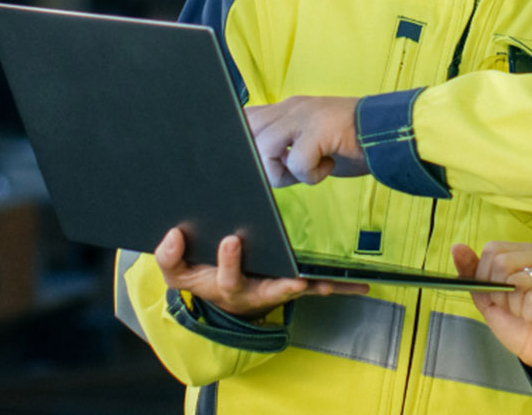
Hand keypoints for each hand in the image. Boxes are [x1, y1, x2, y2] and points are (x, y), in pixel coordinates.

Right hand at [153, 227, 367, 318]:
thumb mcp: (177, 271)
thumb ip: (169, 256)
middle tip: (294, 279)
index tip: (232, 239)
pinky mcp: (292, 287)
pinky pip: (316, 287)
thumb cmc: (200, 277)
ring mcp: (275, 291)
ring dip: (318, 288)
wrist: (218, 296)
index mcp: (225, 285)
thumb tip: (173, 235)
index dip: (229, 261)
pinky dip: (337, 286)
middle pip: (269, 290)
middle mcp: (254, 292)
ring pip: (299, 290)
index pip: (226, 276)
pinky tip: (362, 285)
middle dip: (281, 285)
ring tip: (339, 284)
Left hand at [245, 96, 367, 186]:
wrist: (392, 132)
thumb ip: (286, 145)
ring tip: (309, 169)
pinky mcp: (319, 129)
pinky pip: (297, 162)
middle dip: (260, 161)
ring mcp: (304, 116)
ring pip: (264, 148)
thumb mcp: (311, 139)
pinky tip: (329, 165)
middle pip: (246, 131)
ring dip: (284, 171)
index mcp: (288, 108)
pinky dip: (311, 175)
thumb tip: (260, 164)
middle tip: (288, 169)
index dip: (243, 141)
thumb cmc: (352, 143)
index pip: (246, 116)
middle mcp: (292, 107)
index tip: (260, 162)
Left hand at [453, 241, 531, 382]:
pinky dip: (531, 315)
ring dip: (517, 307)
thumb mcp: (487, 299)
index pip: (492, 250)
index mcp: (524, 251)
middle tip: (517, 309)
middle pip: (502, 262)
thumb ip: (471, 273)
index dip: (487, 278)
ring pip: (517, 281)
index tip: (499, 296)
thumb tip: (456, 247)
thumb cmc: (519, 325)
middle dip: (501, 295)